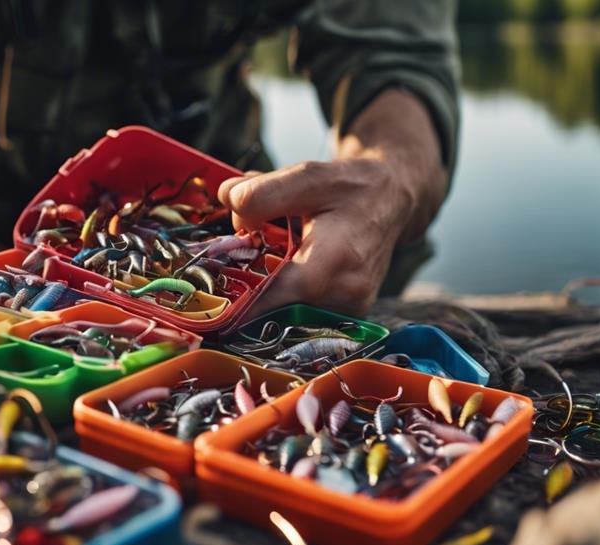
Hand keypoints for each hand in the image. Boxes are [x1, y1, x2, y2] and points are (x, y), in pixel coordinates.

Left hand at [219, 159, 410, 316]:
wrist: (394, 199)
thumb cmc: (351, 186)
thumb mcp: (308, 175)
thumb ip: (264, 191)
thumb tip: (227, 202)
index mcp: (336, 260)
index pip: (274, 298)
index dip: (236, 304)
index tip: (205, 308)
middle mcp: (346, 295)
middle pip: (276, 310)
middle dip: (244, 294)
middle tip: (216, 281)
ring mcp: (348, 310)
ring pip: (287, 314)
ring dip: (263, 295)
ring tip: (252, 268)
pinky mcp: (345, 314)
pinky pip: (302, 314)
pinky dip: (280, 298)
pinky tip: (272, 275)